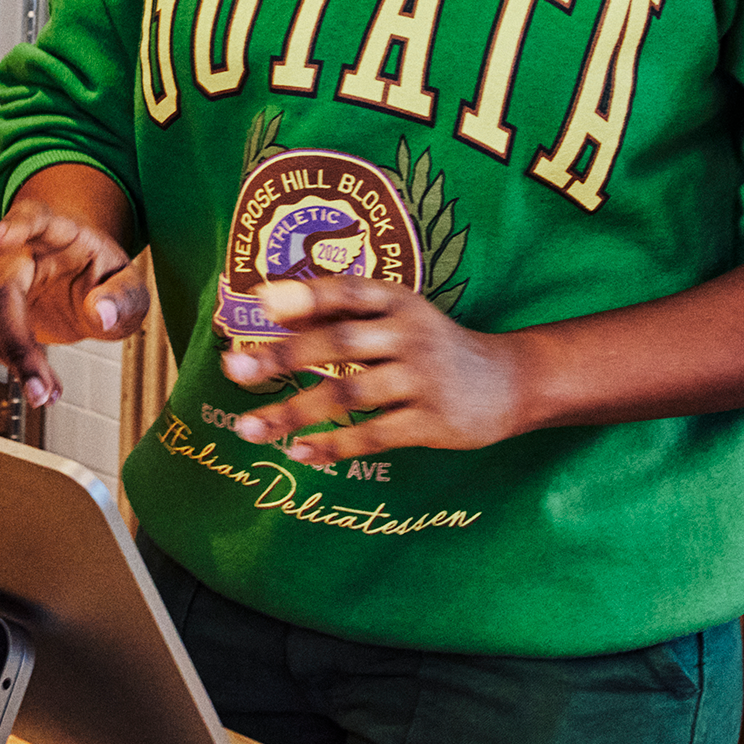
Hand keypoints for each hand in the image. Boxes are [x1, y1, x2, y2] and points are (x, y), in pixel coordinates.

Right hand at [0, 200, 147, 406]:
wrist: (81, 273)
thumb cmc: (99, 273)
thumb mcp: (130, 283)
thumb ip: (122, 297)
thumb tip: (100, 314)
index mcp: (60, 232)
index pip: (35, 218)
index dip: (14, 227)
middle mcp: (18, 247)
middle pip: (2, 286)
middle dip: (17, 343)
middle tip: (41, 386)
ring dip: (4, 357)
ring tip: (39, 391)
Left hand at [218, 277, 530, 464]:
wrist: (509, 382)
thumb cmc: (434, 346)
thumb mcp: (399, 316)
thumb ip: (343, 312)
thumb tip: (270, 306)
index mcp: (399, 301)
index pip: (348, 290)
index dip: (304, 294)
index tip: (260, 302)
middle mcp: (410, 334)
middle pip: (338, 342)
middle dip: (282, 356)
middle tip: (234, 370)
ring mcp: (422, 379)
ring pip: (347, 395)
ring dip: (292, 412)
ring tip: (247, 428)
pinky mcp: (432, 422)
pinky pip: (373, 435)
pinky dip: (332, 446)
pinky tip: (298, 453)